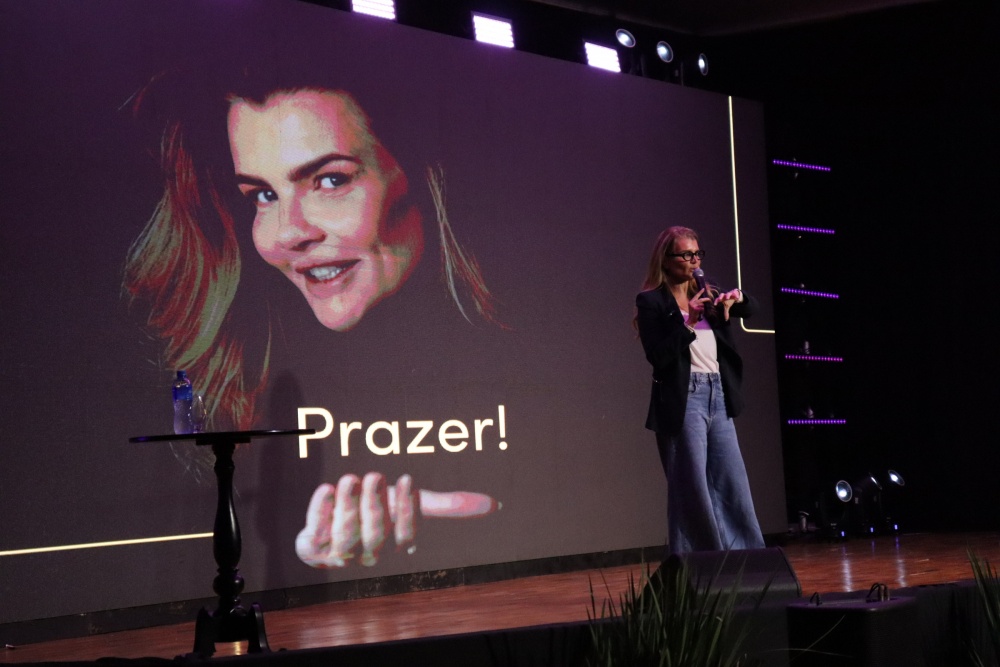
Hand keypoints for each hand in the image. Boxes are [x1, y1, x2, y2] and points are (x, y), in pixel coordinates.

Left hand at [295, 473, 499, 567]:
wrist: (331, 527)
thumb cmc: (378, 512)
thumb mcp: (412, 503)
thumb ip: (448, 505)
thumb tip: (495, 505)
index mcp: (394, 544)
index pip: (405, 535)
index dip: (406, 510)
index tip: (407, 479)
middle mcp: (368, 553)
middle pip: (376, 535)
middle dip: (375, 504)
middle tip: (374, 475)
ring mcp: (339, 553)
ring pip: (346, 536)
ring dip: (348, 505)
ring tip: (350, 479)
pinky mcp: (313, 547)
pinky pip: (315, 533)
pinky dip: (320, 510)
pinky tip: (326, 490)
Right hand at [687, 288, 710, 325]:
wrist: (691, 320)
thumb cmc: (694, 314)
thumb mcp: (694, 307)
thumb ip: (697, 303)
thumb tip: (704, 300)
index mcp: (691, 301)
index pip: (696, 295)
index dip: (700, 292)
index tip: (703, 289)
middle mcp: (691, 303)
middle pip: (701, 299)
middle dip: (706, 300)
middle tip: (710, 300)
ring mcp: (693, 306)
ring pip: (702, 304)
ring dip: (704, 307)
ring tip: (702, 311)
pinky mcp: (696, 309)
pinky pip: (702, 308)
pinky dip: (703, 310)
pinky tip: (701, 313)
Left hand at [713, 288, 742, 320]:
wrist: (734, 295)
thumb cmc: (728, 301)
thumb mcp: (727, 306)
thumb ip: (726, 312)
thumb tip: (726, 320)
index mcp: (721, 299)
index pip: (717, 299)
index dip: (716, 301)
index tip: (715, 304)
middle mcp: (725, 295)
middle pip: (721, 295)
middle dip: (720, 297)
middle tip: (720, 299)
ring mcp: (729, 294)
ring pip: (728, 294)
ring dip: (727, 295)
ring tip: (727, 298)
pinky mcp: (734, 293)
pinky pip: (734, 293)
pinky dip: (735, 295)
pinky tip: (737, 298)